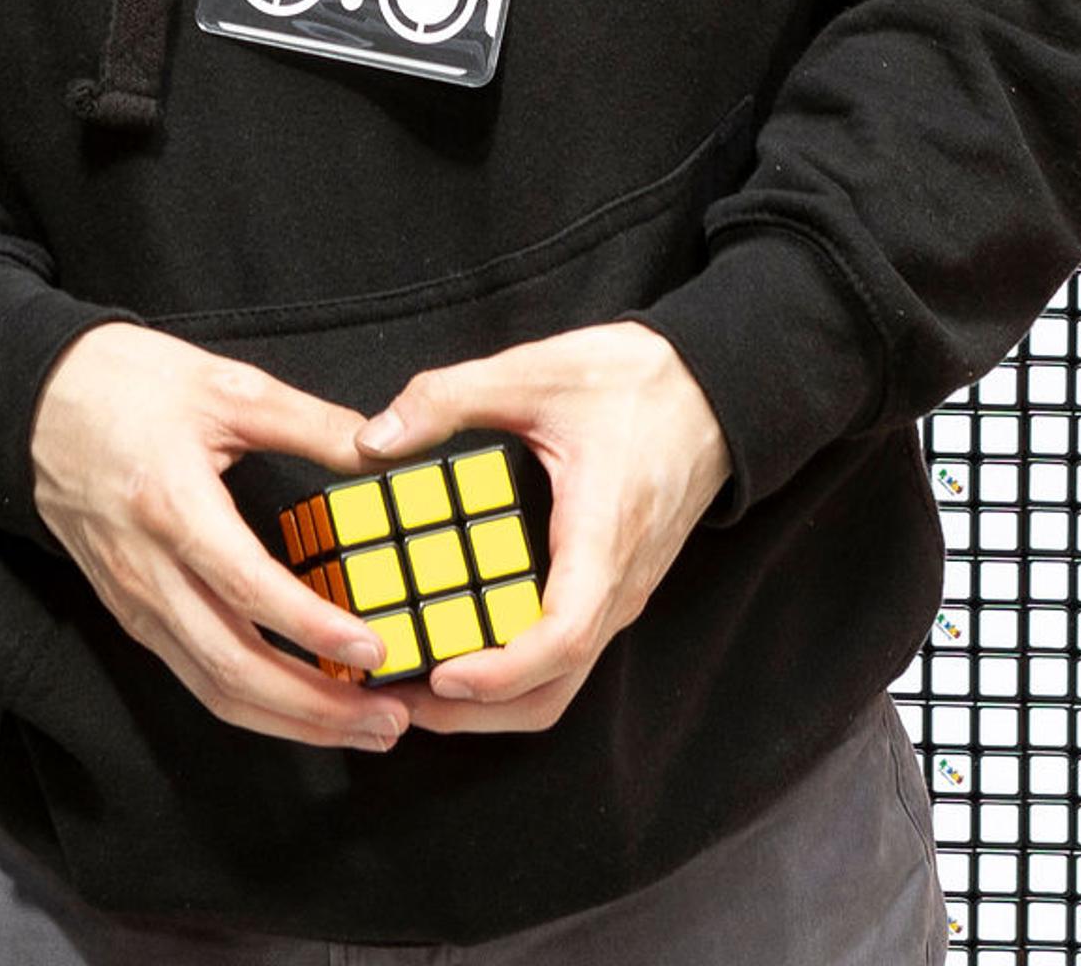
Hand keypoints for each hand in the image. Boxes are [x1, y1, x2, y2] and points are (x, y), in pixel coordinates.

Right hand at [28, 321, 409, 750]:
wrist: (39, 401)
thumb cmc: (129, 383)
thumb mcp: (226, 384)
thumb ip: (308, 420)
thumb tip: (381, 449)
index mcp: (171, 504)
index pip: (247, 588)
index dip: (313, 628)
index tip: (374, 649)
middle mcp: (147, 569)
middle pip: (233, 667)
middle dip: (317, 707)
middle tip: (389, 718)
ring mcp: (134, 601)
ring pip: (214, 689)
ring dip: (292, 722)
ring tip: (362, 727)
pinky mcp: (131, 613)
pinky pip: (194, 677)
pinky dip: (254, 704)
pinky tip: (302, 703)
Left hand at [359, 322, 728, 738]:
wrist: (709, 390)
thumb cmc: (632, 382)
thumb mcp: (531, 372)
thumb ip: (447, 400)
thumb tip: (371, 442)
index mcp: (601, 541)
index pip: (561, 639)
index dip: (500, 672)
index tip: (440, 674)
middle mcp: (616, 588)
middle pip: (552, 690)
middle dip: (474, 709)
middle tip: (395, 696)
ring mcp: (618, 595)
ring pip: (559, 681)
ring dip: (491, 698)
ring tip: (414, 681)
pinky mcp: (611, 587)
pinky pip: (564, 651)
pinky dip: (512, 668)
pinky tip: (459, 638)